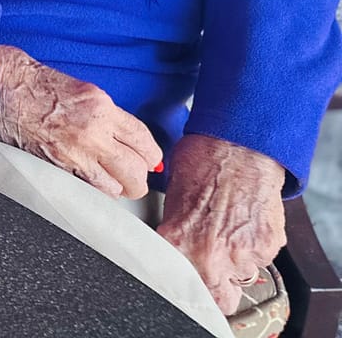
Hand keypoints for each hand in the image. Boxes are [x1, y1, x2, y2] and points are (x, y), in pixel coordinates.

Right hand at [0, 45, 162, 198]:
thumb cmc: (30, 82)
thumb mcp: (79, 89)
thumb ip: (104, 114)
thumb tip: (123, 137)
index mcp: (101, 106)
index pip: (144, 141)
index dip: (150, 157)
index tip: (147, 161)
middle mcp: (94, 131)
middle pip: (136, 171)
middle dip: (138, 178)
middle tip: (132, 177)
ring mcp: (75, 152)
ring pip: (116, 187)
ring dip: (116, 187)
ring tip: (109, 181)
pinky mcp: (57, 167)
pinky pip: (88, 189)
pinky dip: (93, 191)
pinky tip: (88, 182)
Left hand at [157, 134, 286, 314]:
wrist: (236, 145)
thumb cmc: (201, 163)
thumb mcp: (172, 199)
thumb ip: (176, 234)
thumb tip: (173, 252)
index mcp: (180, 244)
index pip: (185, 290)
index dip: (191, 285)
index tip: (192, 279)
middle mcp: (211, 256)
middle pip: (221, 297)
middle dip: (219, 284)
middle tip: (214, 261)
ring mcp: (244, 254)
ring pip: (243, 274)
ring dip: (237, 258)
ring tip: (229, 226)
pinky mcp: (269, 245)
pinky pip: (262, 256)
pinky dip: (256, 244)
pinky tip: (245, 219)